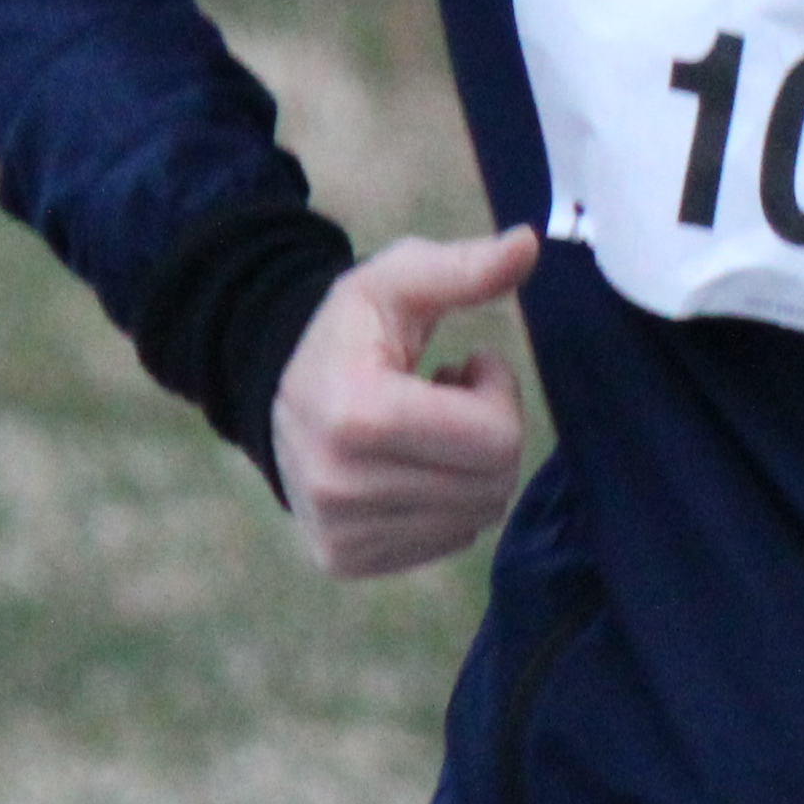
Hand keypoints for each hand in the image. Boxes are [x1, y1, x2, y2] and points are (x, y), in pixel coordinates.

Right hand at [274, 228, 539, 580]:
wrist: (275, 389)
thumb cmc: (351, 331)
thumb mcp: (397, 282)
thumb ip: (463, 267)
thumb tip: (529, 244)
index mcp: (354, 414)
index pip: (495, 439)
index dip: (498, 393)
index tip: (468, 364)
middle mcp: (340, 486)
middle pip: (493, 483)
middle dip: (492, 430)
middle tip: (451, 395)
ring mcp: (339, 531)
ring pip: (477, 516)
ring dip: (471, 468)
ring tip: (427, 428)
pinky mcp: (344, 560)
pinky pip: (448, 541)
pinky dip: (447, 503)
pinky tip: (409, 465)